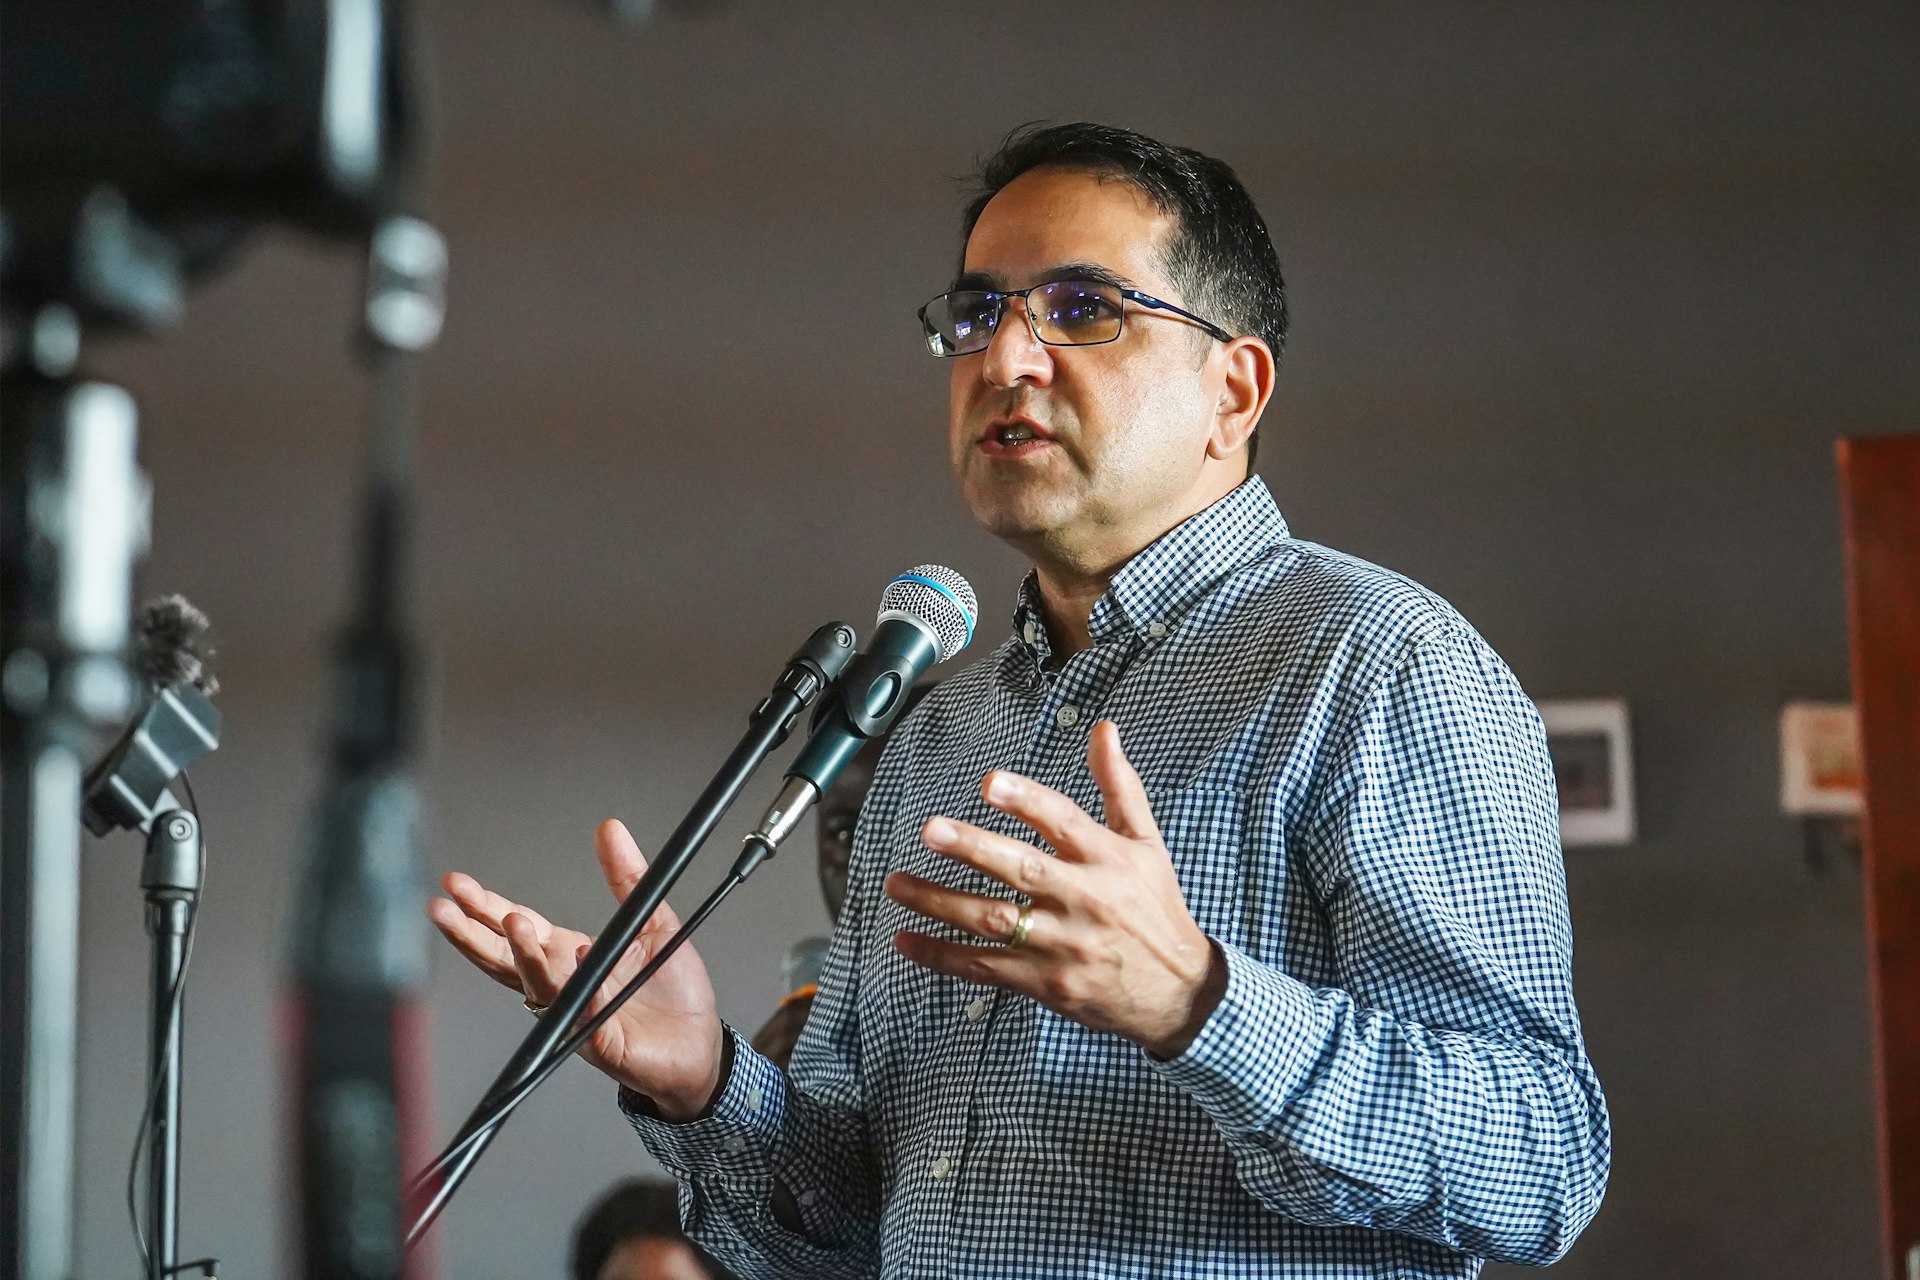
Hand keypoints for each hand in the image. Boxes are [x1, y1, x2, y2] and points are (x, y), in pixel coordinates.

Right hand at [427, 818, 724, 1120]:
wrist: (698, 1044)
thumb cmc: (670, 990)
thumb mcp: (651, 921)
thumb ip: (628, 877)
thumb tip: (610, 828)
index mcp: (568, 954)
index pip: (515, 928)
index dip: (484, 906)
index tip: (456, 884)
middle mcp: (562, 985)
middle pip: (505, 959)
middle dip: (472, 933)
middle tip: (445, 907)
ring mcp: (576, 1015)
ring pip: (539, 985)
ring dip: (523, 954)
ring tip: (514, 922)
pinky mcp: (601, 1041)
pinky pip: (584, 1012)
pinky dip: (578, 987)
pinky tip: (575, 957)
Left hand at [884, 720, 1225, 1058]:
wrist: (1179, 992)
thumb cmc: (1155, 909)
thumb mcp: (1147, 843)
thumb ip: (1119, 785)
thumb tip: (1103, 729)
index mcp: (1108, 859)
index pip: (1064, 822)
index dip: (1027, 801)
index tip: (989, 783)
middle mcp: (1085, 899)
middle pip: (1023, 870)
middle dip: (973, 848)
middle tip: (930, 829)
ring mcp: (1064, 944)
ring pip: (995, 920)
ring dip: (941, 902)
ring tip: (897, 884)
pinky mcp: (1048, 983)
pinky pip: (987, 967)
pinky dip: (944, 955)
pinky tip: (907, 940)